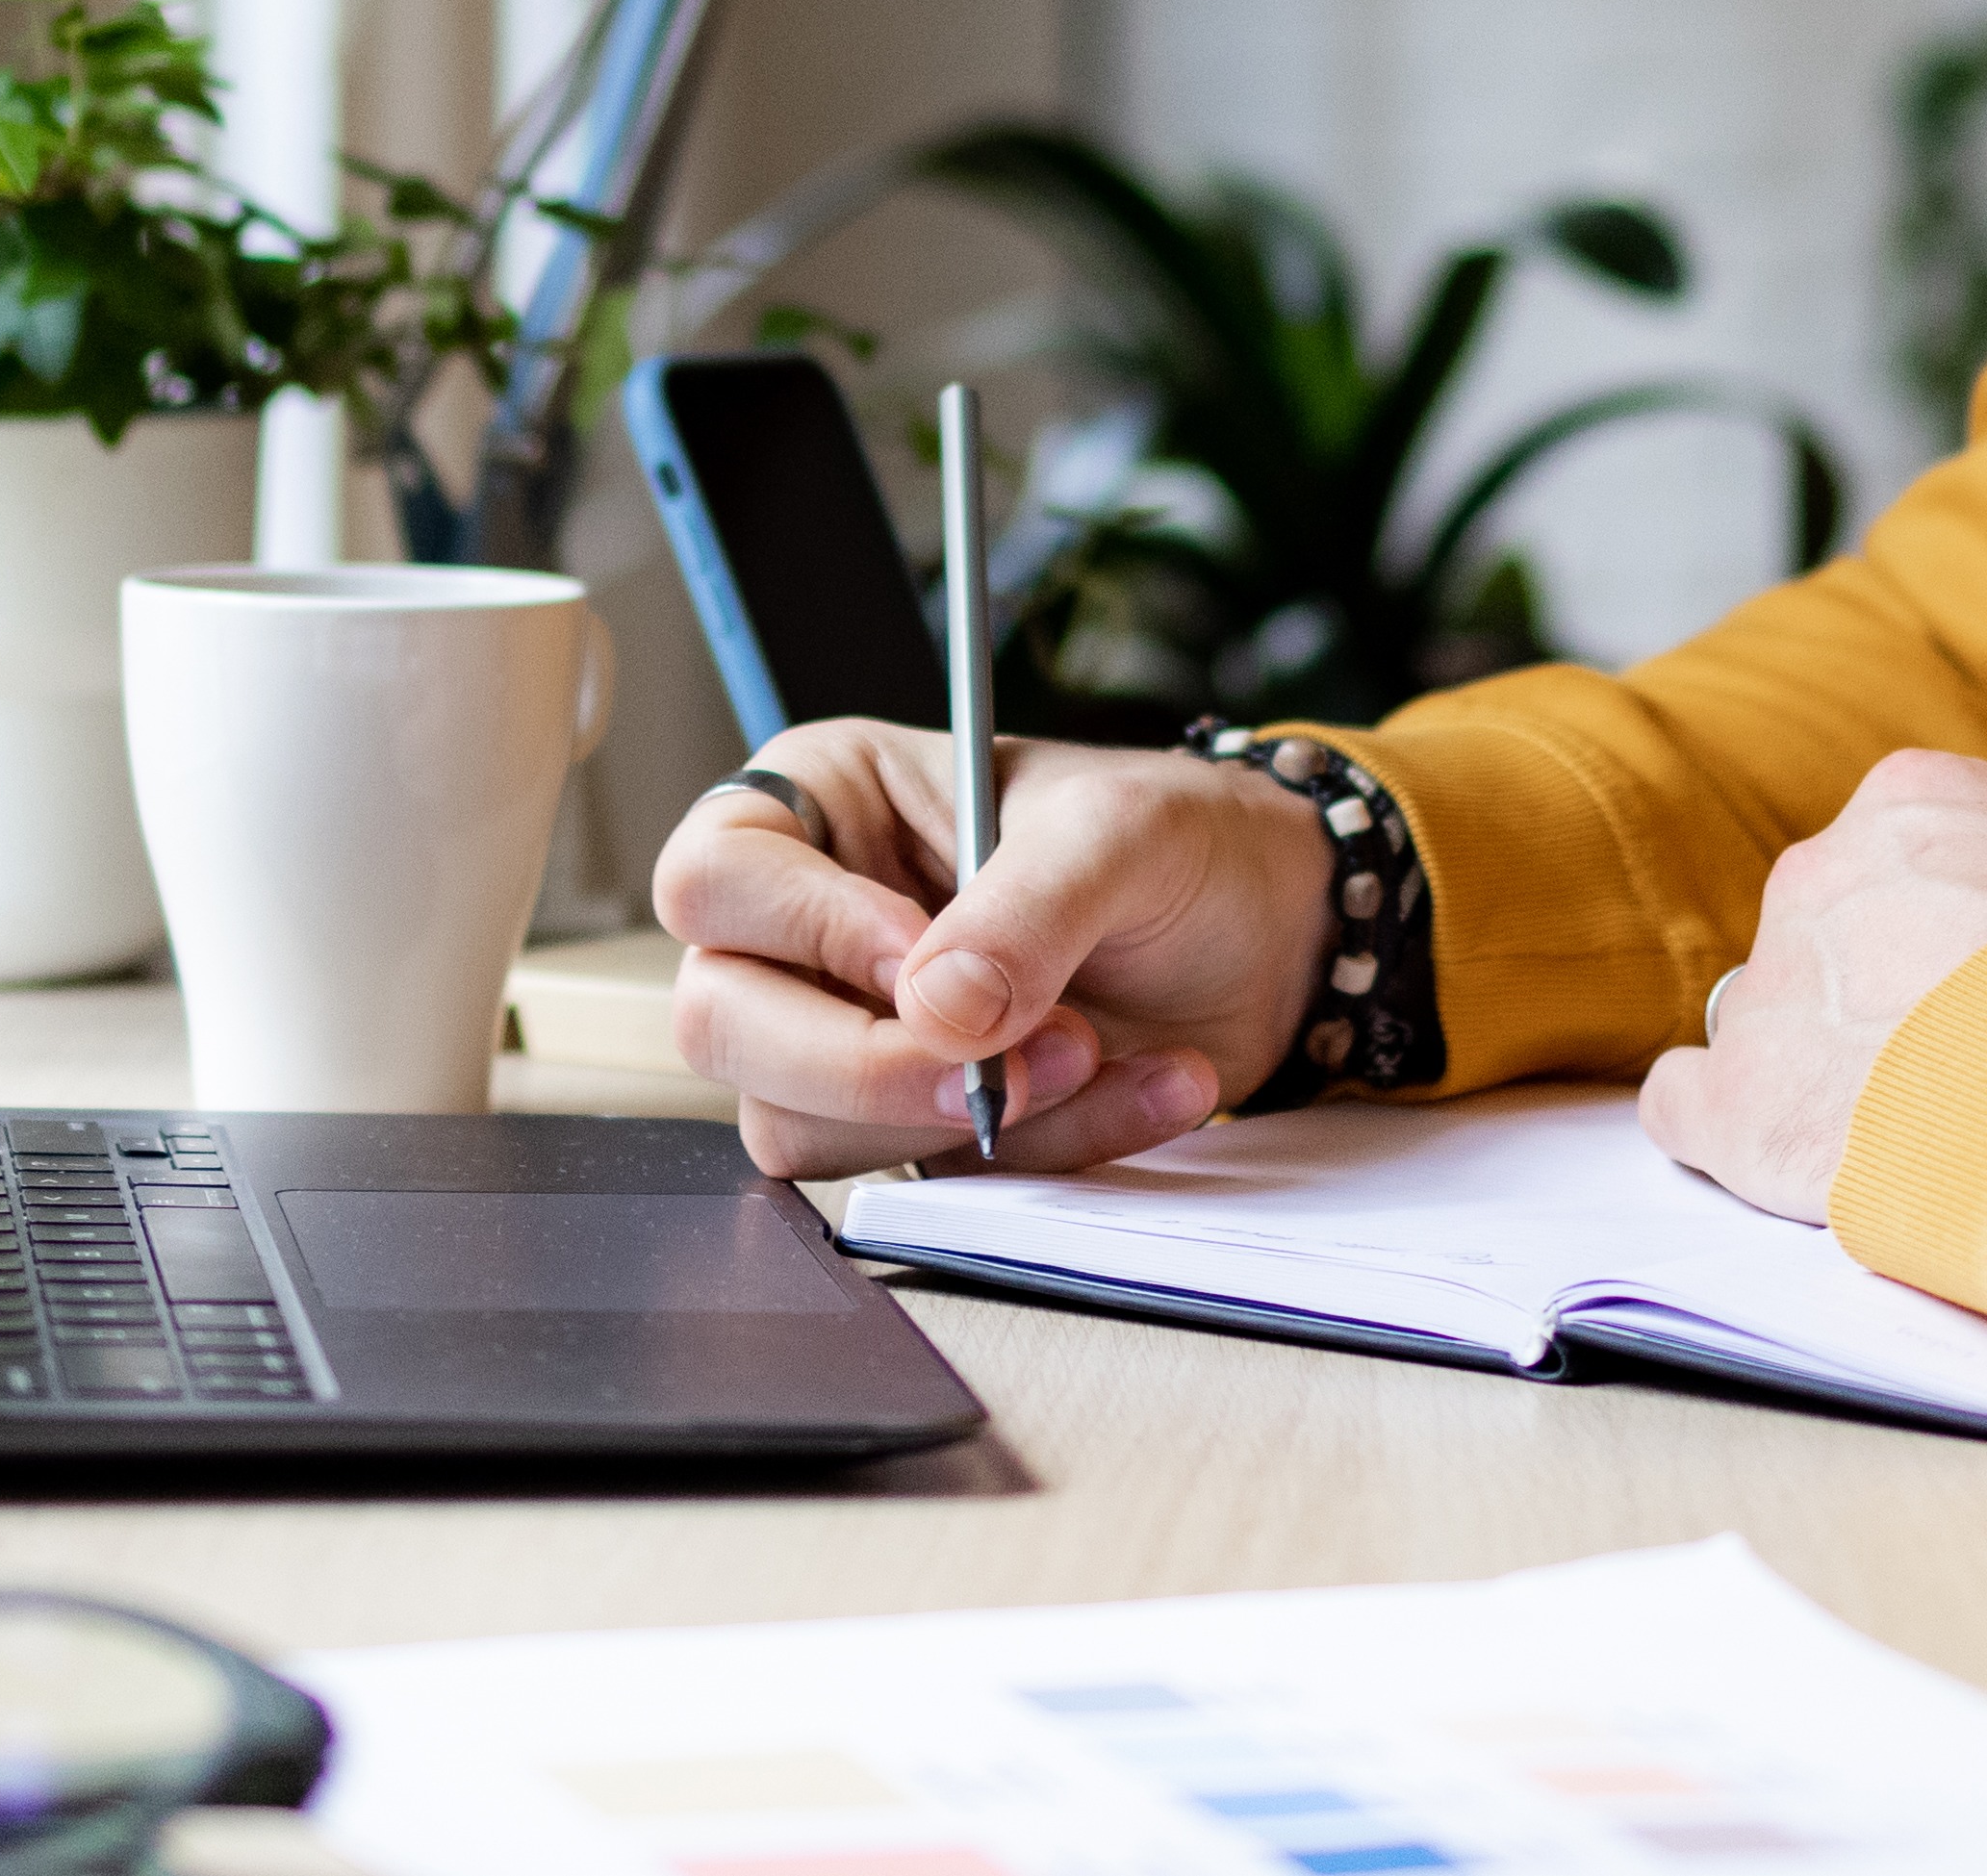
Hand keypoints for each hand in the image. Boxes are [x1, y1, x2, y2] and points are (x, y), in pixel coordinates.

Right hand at [654, 724, 1334, 1180]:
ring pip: (799, 1125)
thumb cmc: (1178, 841)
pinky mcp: (917, 1122)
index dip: (801, 929)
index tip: (917, 944)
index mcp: (821, 808)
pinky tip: (1144, 1085)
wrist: (1274, 931)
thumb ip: (1024, 909)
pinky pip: (926, 1178)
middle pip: (720, 1023)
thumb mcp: (1116, 833)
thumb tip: (935, 1009)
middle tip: (1001, 1053)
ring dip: (959, 1115)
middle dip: (865, 1061)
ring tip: (1097, 1047)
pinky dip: (1046, 1151)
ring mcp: (852, 1033)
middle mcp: (809, 928)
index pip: (712, 878)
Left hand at [1640, 750, 1986, 1223]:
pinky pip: (1683, 1102)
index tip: (1979, 987)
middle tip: (1953, 1069)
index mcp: (1916, 803)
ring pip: (1765, 1024)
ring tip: (1906, 1132)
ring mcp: (1769, 985)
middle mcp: (1820, 874)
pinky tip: (1778, 1156)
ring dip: (1818, 1073)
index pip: (1896, 862)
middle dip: (1878, 1002)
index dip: (1939, 937)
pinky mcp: (1739, 1101)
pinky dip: (1720, 1129)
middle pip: (1826, 940)